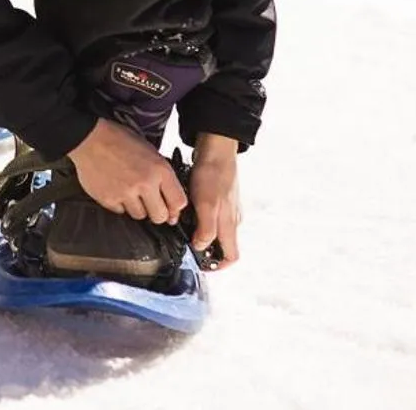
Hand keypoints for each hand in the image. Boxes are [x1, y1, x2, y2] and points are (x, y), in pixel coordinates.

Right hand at [67, 118, 187, 224]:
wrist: (89, 138)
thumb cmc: (119, 140)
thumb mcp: (150, 151)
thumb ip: (163, 176)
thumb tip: (172, 204)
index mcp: (159, 170)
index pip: (178, 203)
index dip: (174, 208)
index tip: (170, 208)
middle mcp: (145, 183)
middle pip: (160, 216)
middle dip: (156, 211)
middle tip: (149, 202)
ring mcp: (126, 193)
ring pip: (140, 216)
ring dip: (137, 207)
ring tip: (129, 191)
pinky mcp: (109, 199)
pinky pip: (120, 212)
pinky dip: (119, 203)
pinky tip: (116, 189)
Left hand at [189, 134, 242, 268]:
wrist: (216, 149)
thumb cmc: (212, 175)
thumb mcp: (207, 206)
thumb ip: (206, 230)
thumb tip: (202, 247)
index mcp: (231, 225)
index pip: (231, 256)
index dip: (217, 265)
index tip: (201, 265)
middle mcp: (232, 219)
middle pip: (222, 245)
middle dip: (206, 248)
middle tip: (187, 244)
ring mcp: (228, 208)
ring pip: (216, 229)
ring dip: (201, 232)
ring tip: (184, 226)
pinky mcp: (221, 198)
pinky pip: (212, 215)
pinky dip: (200, 218)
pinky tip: (187, 210)